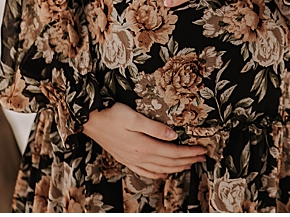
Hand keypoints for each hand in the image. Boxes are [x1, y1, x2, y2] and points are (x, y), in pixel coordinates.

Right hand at [81, 103, 209, 178]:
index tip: (202, 150)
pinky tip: (162, 174)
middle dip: (188, 160)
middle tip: (201, 158)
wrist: (87, 119)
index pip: (173, 152)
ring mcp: (131, 159)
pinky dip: (156, 174)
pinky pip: (144, 171)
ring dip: (176, 168)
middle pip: (169, 162)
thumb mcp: (132, 117)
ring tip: (189, 165)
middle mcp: (138, 155)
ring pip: (159, 168)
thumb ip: (154, 127)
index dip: (189, 152)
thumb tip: (173, 136)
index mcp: (143, 145)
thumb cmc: (108, 114)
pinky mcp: (124, 158)